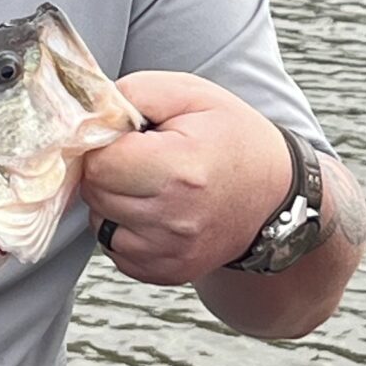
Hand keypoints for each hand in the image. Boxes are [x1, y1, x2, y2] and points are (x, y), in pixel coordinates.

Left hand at [82, 75, 293, 284]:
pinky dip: (125, 229)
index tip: (130, 137)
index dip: (106, 143)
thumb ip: (135, 94)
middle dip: (107, 171)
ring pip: (99, 222)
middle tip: (141, 158)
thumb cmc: (232, 137)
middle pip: (95, 192)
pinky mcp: (167, 272)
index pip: (99, 162)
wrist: (274, 196)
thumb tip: (90, 113)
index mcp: (180, 169)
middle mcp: (174, 218)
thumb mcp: (192, 94)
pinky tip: (154, 210)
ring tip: (149, 184)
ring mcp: (171, 252)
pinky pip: (115, 250)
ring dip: (113, 201)